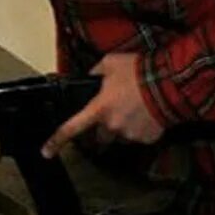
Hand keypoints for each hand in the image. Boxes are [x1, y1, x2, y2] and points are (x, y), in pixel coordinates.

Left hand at [41, 53, 163, 157]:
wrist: (168, 83)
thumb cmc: (139, 72)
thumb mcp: (109, 63)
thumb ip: (95, 73)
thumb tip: (91, 77)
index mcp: (99, 109)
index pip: (72, 128)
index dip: (56, 141)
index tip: (46, 152)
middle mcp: (112, 125)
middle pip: (100, 135)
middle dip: (104, 125)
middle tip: (114, 109)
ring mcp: (130, 133)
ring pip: (120, 134)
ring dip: (123, 124)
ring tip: (135, 105)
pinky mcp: (147, 138)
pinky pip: (138, 135)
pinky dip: (140, 126)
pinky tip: (146, 111)